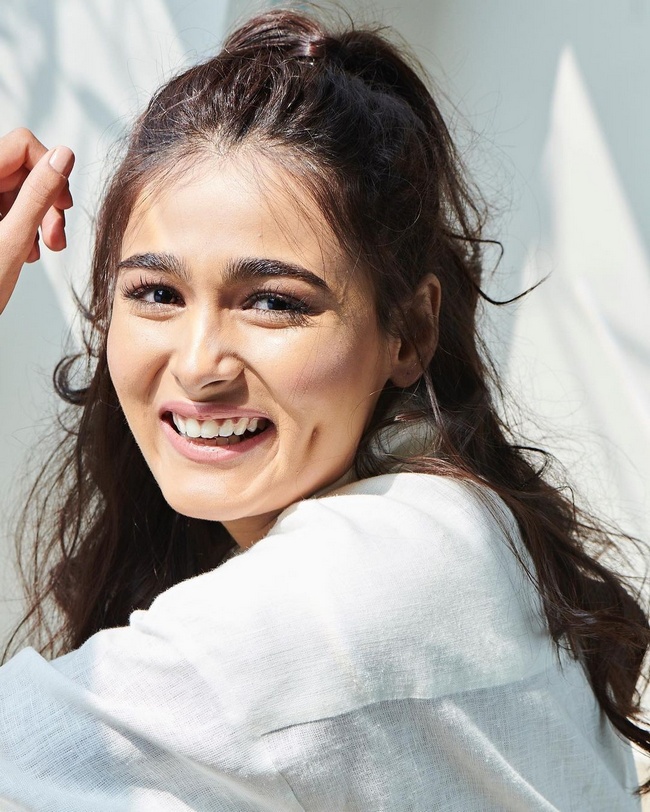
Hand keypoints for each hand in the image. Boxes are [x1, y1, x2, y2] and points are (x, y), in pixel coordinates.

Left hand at [0, 128, 74, 314]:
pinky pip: (5, 208)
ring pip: (17, 190)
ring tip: (43, 250)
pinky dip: (23, 227)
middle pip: (22, 168)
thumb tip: (64, 156)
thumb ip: (39, 194)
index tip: (63, 203)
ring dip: (38, 218)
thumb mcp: (12, 238)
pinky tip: (26, 251)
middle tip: (54, 237)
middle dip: (47, 201)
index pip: (22, 144)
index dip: (50, 169)